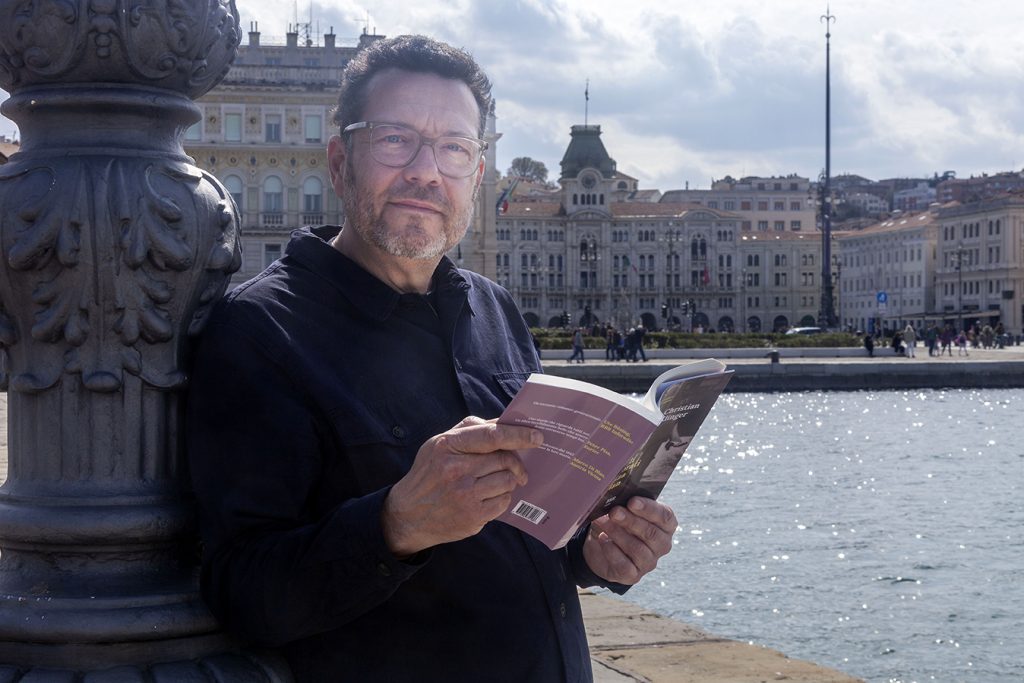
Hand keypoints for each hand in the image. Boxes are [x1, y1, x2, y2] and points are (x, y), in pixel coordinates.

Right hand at [382, 417, 541, 556]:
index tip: (537, 436)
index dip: (519, 435)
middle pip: (505, 460)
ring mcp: (465, 495)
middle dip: (516, 463)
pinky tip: (489, 497)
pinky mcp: (472, 517)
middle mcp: (456, 470)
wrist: (407, 514)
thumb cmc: (428, 473)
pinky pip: (503, 502)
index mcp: (448, 446)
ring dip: (509, 480)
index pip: (492, 436)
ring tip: (499, 482)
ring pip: (508, 481)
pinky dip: (502, 498)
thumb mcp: (438, 444)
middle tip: (519, 468)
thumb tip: (504, 422)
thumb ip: (469, 430)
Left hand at [582, 497, 676, 584]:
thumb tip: (616, 497)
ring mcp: (649, 562)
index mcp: (666, 526)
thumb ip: (626, 503)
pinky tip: (602, 539)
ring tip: (603, 522)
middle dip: (631, 521)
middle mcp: (662, 545)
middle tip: (614, 512)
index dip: (649, 509)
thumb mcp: (626, 510)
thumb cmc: (620, 522)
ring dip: (617, 534)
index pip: (665, 517)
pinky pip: (624, 564)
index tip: (632, 501)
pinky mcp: (633, 575)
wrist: (602, 546)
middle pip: (651, 534)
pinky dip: (611, 550)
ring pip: (637, 549)